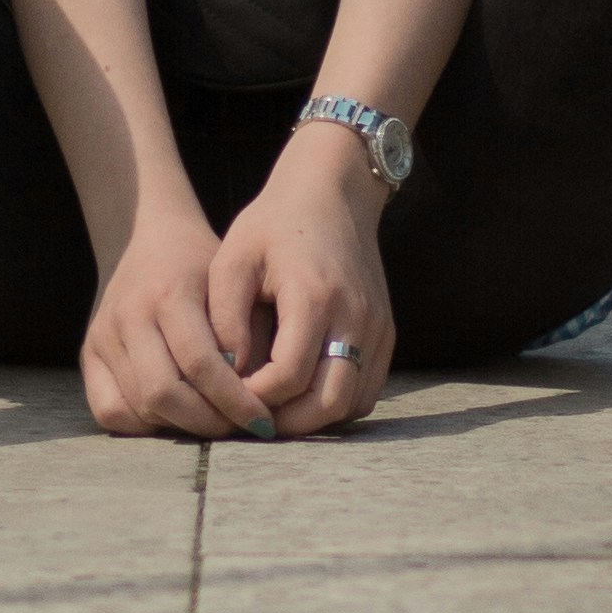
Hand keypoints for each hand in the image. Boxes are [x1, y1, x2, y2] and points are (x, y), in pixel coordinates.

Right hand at [80, 205, 272, 441]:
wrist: (153, 238)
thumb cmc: (205, 265)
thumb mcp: (234, 286)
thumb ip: (246, 337)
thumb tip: (260, 399)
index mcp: (169, 292)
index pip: (200, 364)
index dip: (234, 401)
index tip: (262, 420)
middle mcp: (129, 315)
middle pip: (163, 393)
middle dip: (207, 422)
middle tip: (238, 427)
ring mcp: (103, 336)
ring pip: (138, 407)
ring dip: (180, 426)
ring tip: (211, 421)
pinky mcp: (88, 354)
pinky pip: (109, 410)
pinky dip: (142, 425)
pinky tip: (172, 417)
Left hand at [208, 138, 394, 439]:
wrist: (333, 190)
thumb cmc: (273, 223)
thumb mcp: (233, 259)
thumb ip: (225, 318)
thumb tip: (228, 374)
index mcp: (313, 296)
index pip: (288, 376)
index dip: (255, 397)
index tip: (229, 393)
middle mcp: (354, 317)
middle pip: (329, 403)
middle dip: (287, 422)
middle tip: (252, 417)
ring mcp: (376, 327)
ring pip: (352, 404)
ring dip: (314, 418)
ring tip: (275, 408)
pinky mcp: (385, 331)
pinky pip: (367, 389)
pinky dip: (336, 403)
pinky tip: (303, 392)